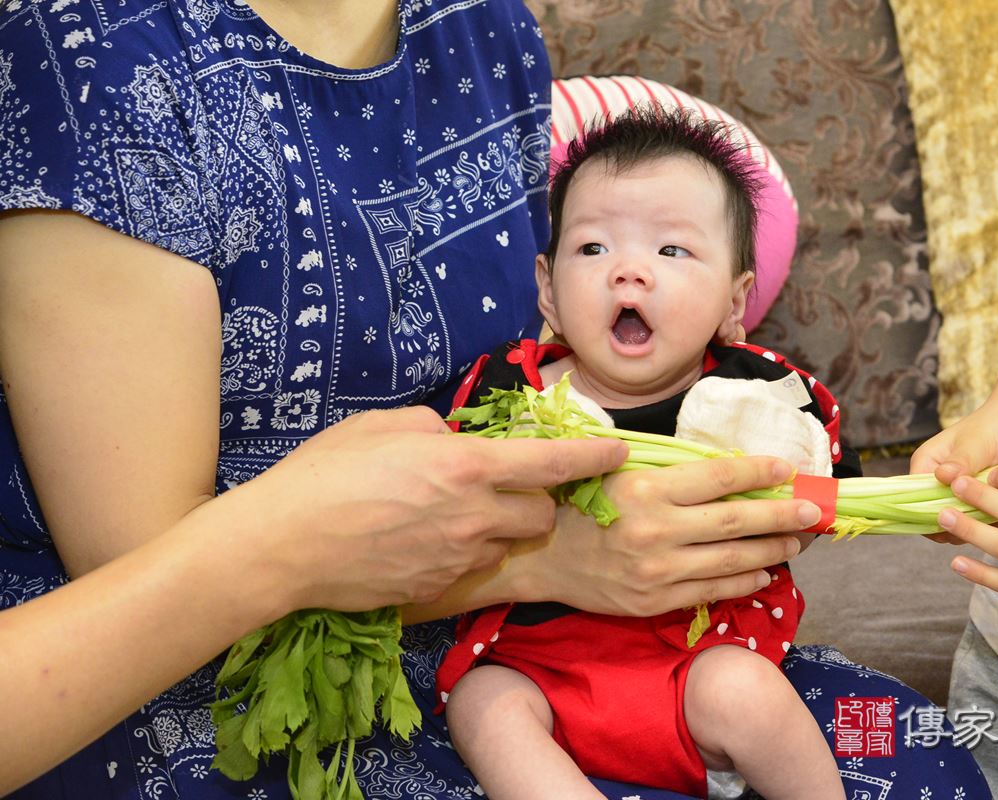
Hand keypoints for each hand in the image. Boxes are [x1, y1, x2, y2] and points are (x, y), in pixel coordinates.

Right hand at [222, 406, 626, 614]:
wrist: (281, 545)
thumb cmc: (324, 473)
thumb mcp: (383, 426)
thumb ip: (436, 429)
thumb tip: (458, 440)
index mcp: (466, 466)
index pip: (553, 462)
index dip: (593, 456)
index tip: (619, 453)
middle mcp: (473, 516)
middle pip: (541, 515)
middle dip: (538, 502)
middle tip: (509, 488)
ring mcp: (456, 559)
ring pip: (506, 545)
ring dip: (498, 530)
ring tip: (454, 516)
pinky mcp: (437, 589)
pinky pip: (470, 569)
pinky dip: (463, 554)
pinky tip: (422, 542)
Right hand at [518, 455, 820, 615]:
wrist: (541, 556)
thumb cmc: (579, 504)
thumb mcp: (616, 472)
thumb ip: (666, 471)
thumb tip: (726, 469)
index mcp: (647, 490)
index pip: (718, 478)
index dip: (758, 472)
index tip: (787, 469)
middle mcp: (656, 530)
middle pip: (737, 520)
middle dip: (782, 515)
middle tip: (813, 510)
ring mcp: (658, 570)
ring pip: (732, 559)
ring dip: (772, 550)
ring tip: (795, 542)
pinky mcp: (655, 601)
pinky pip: (712, 591)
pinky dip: (744, 581)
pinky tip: (764, 572)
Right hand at [911, 401, 997, 543]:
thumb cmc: (997, 424)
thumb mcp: (979, 442)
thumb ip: (961, 462)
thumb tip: (942, 477)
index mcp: (927, 464)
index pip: (914, 499)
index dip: (932, 514)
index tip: (959, 519)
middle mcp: (938, 481)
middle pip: (939, 517)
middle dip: (962, 522)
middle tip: (986, 517)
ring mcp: (960, 492)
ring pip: (962, 524)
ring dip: (982, 524)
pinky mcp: (979, 500)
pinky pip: (982, 523)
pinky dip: (996, 523)